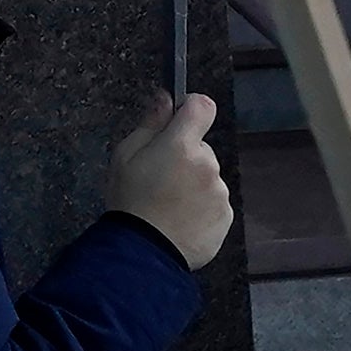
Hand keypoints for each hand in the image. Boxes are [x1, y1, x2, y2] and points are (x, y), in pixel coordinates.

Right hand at [108, 91, 232, 266]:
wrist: (143, 252)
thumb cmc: (129, 201)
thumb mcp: (125, 156)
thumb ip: (150, 124)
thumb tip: (165, 98)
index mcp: (182, 145)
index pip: (202, 107)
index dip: (190, 109)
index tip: (178, 120)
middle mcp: (207, 165)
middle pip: (201, 149)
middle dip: (186, 157)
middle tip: (161, 179)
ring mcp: (219, 193)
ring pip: (208, 178)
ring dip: (194, 185)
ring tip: (169, 206)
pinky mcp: (225, 217)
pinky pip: (214, 203)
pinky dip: (201, 209)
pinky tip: (180, 220)